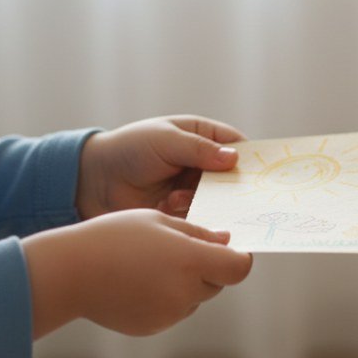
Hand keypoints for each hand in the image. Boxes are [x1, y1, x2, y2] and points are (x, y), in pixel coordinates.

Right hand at [23, 209, 252, 337]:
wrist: (68, 272)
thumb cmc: (113, 237)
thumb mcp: (159, 221)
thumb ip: (198, 233)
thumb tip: (228, 241)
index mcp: (190, 261)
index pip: (239, 268)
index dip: (238, 258)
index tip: (229, 249)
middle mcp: (185, 292)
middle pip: (217, 283)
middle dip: (207, 268)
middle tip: (175, 250)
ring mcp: (169, 314)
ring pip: (195, 298)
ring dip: (185, 284)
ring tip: (148, 265)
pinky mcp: (153, 327)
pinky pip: (173, 311)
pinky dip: (165, 298)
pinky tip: (136, 283)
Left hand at [76, 116, 244, 219]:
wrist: (94, 181)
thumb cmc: (129, 150)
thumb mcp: (165, 141)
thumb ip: (199, 150)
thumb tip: (234, 158)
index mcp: (203, 138)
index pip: (237, 146)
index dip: (253, 158)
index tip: (264, 173)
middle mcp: (204, 165)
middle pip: (234, 177)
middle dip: (236, 187)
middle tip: (238, 196)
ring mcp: (195, 190)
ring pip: (220, 200)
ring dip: (208, 201)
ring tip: (179, 197)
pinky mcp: (184, 214)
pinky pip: (203, 218)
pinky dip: (197, 218)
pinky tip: (177, 211)